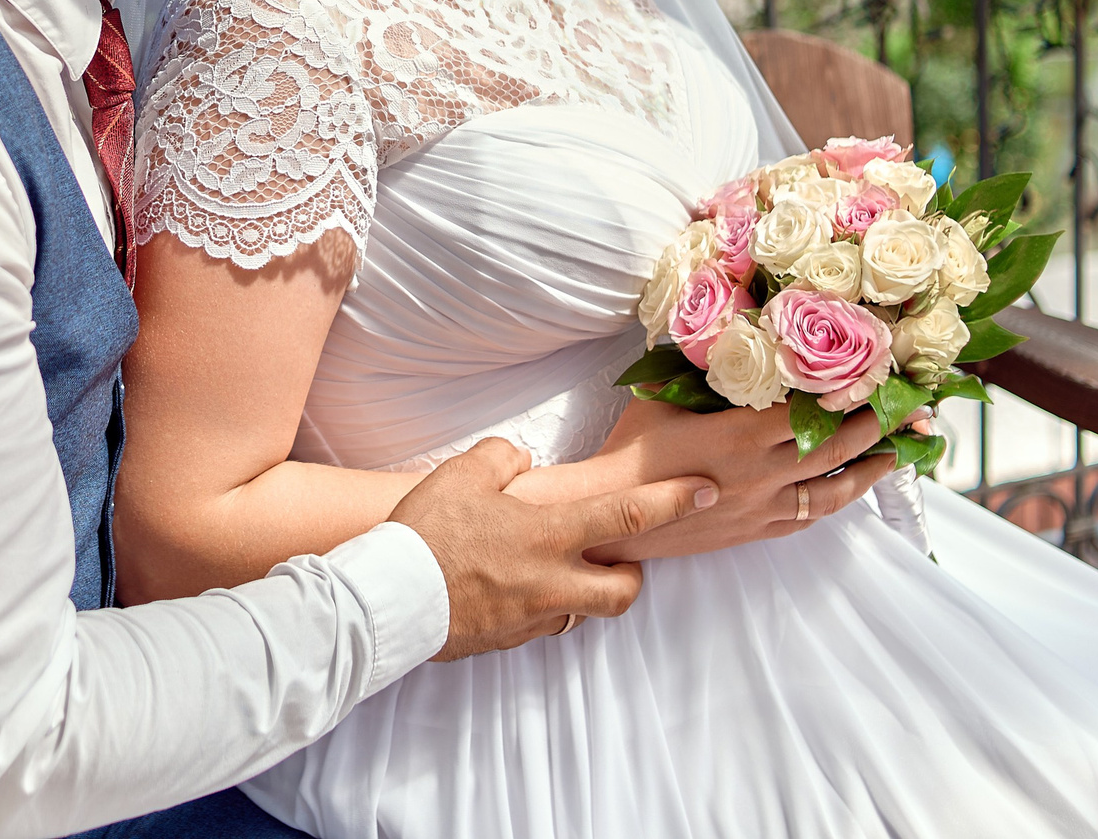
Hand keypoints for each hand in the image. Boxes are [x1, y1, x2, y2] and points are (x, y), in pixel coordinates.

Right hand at [387, 437, 716, 661]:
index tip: (706, 492)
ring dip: (584, 594)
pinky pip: (543, 625)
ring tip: (559, 572)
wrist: (391, 599)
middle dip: (634, 577)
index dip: (672, 501)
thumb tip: (521, 462)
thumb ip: (502, 459)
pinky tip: (515, 591)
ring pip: (584, 613)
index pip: (628, 515)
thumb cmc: (427, 533)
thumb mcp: (462, 474)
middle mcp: (553, 581)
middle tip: (618, 559)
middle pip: (624, 591)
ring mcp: (534, 616)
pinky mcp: (510, 639)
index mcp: (549, 534)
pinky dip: (541, 608)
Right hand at [581, 397, 894, 562]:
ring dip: (870, 469)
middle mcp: (763, 474)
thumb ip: (699, 367)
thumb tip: (722, 330)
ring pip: (833, 489)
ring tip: (898, 453)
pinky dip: (837, 501)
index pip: (812, 409)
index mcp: (742, 434)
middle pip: (835, 447)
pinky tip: (849, 490)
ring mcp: (763, 507)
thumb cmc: (632, 449)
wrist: (612, 515)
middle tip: (909, 410)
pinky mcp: (757, 530)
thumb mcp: (661, 394)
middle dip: (876, 426)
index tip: (879, 375)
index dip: (849, 392)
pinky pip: (810, 517)